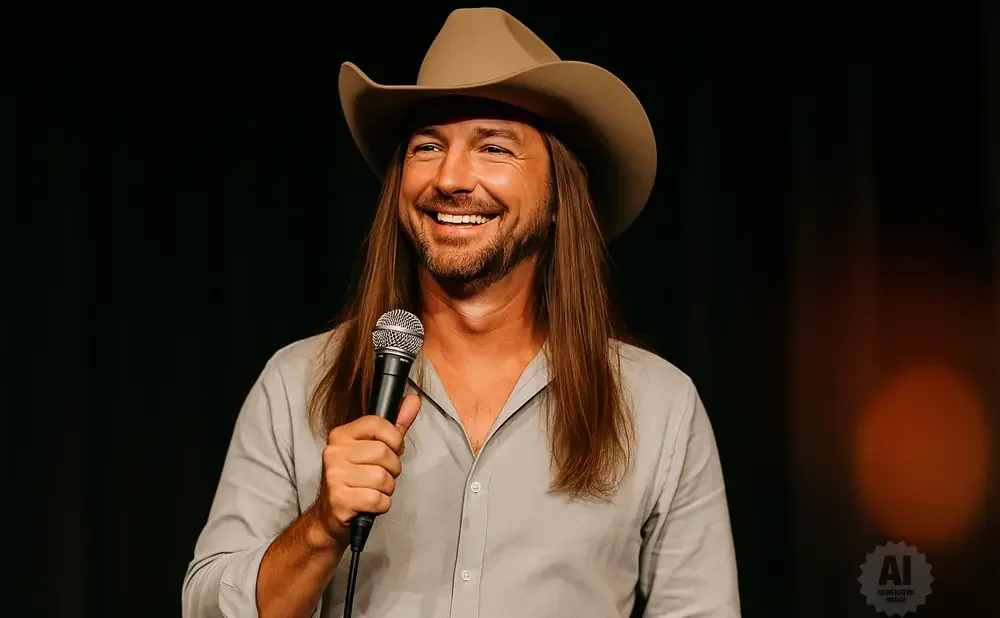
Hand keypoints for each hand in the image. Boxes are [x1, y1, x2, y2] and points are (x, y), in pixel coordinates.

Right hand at [311, 394, 421, 546]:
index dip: (394, 439)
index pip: (378, 423)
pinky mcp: (339, 500)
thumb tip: (413, 400)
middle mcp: (334, 452)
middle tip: (381, 475)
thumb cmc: (355, 479)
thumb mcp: (373, 449)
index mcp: (341, 435)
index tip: (392, 450)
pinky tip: (369, 503)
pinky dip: (381, 504)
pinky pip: (377, 500)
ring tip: (373, 490)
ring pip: (382, 478)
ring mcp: (334, 476)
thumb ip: (395, 426)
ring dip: (387, 489)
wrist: (330, 515)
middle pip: (383, 453)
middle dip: (392, 469)